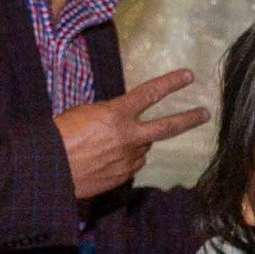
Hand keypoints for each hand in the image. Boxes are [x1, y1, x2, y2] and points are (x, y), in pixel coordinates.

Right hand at [57, 69, 209, 200]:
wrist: (50, 168)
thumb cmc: (59, 135)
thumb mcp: (84, 113)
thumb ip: (110, 115)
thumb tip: (122, 122)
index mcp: (116, 115)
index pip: (149, 94)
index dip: (171, 83)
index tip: (189, 76)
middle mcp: (129, 137)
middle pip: (166, 128)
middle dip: (188, 119)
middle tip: (205, 113)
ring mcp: (129, 159)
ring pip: (143, 147)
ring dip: (135, 143)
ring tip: (109, 143)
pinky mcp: (124, 177)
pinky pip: (131, 164)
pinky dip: (124, 159)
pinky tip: (105, 159)